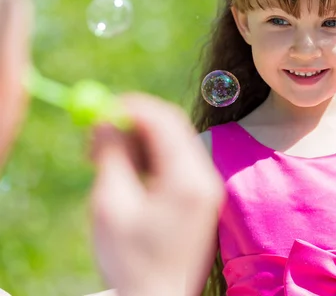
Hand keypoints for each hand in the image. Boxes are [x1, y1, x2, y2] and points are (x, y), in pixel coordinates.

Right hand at [90, 94, 223, 295]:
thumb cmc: (133, 260)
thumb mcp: (111, 206)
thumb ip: (111, 156)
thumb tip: (105, 120)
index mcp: (188, 179)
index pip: (165, 120)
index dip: (132, 107)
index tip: (102, 109)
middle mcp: (205, 178)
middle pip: (172, 128)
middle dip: (134, 123)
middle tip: (97, 134)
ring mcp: (206, 188)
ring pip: (172, 143)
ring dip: (139, 142)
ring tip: (105, 161)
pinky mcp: (201, 197)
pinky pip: (176, 163)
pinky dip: (150, 159)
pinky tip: (127, 176)